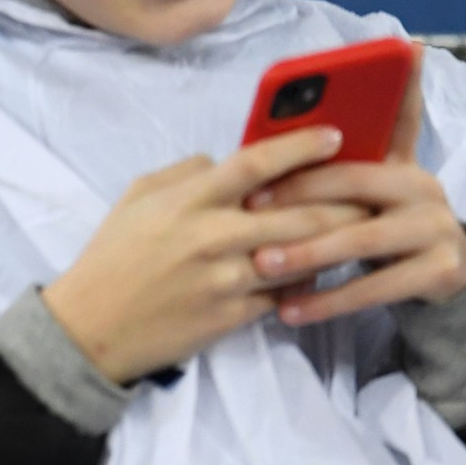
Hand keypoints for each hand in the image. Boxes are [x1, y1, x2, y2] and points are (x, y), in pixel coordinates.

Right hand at [43, 127, 370, 382]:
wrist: (90, 328)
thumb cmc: (111, 259)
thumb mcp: (135, 199)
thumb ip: (183, 174)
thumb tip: (223, 160)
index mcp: (188, 201)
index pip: (256, 163)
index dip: (301, 147)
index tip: (336, 136)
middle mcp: (212, 236)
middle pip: (299, 211)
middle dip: (345, 200)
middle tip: (375, 191)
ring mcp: (225, 279)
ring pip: (303, 255)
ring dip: (338, 243)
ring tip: (363, 231)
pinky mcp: (232, 316)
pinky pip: (286, 295)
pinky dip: (308, 283)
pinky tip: (322, 274)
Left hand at [244, 54, 465, 325]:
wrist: (440, 284)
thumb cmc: (378, 227)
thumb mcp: (363, 193)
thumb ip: (333, 163)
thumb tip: (265, 137)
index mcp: (401, 161)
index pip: (396, 115)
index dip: (395, 86)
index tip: (393, 52)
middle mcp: (425, 187)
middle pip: (354, 182)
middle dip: (298, 194)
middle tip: (248, 208)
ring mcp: (437, 228)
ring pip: (362, 239)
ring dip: (306, 254)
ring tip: (261, 265)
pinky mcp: (440, 271)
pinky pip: (374, 286)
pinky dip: (328, 300)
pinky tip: (289, 310)